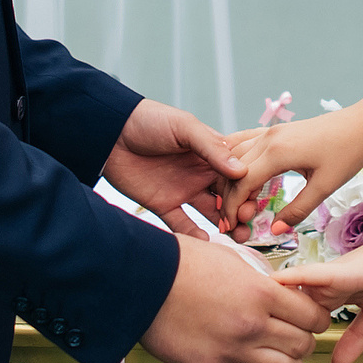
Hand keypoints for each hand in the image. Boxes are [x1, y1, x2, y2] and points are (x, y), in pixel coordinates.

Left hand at [104, 99, 245, 237]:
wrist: (110, 131)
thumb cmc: (150, 120)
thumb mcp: (185, 128)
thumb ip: (211, 148)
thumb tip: (241, 171)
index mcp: (211, 153)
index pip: (238, 174)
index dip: (248, 188)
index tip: (252, 201)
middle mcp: (201, 173)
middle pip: (230, 197)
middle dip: (242, 211)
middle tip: (246, 222)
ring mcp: (184, 190)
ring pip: (213, 213)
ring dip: (226, 226)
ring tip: (236, 237)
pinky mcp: (164, 204)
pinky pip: (183, 224)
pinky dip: (196, 235)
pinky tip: (206, 242)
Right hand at [141, 235, 333, 362]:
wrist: (142, 278)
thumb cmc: (180, 261)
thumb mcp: (230, 259)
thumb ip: (257, 280)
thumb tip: (275, 292)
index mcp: (262, 292)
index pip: (312, 316)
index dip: (316, 319)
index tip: (310, 319)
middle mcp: (253, 323)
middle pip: (302, 345)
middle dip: (302, 342)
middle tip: (292, 338)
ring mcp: (232, 348)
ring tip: (273, 359)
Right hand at [218, 110, 362, 240]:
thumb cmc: (347, 153)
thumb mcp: (324, 187)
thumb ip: (297, 210)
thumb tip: (274, 231)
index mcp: (277, 152)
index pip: (241, 183)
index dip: (232, 208)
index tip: (232, 227)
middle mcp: (267, 138)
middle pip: (233, 170)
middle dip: (229, 197)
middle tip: (234, 221)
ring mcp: (270, 131)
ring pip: (236, 156)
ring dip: (232, 181)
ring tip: (239, 204)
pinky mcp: (276, 130)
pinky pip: (246, 144)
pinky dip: (237, 162)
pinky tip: (239, 177)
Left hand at [274, 226, 362, 362]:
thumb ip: (356, 336)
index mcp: (330, 294)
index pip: (299, 323)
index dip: (284, 346)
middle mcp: (324, 284)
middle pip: (287, 311)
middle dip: (270, 335)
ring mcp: (330, 275)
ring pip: (292, 292)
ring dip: (271, 308)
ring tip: (246, 325)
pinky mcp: (342, 268)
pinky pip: (313, 274)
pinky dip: (293, 280)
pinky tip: (273, 286)